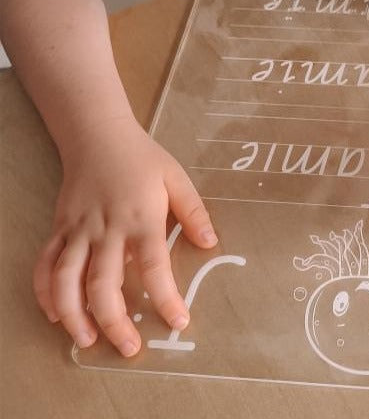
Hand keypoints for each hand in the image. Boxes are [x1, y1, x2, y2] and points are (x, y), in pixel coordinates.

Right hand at [33, 116, 217, 356]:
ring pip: (66, 280)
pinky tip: (56, 314)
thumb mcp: (177, 178)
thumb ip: (194, 211)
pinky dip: (45, 293)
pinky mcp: (59, 228)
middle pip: (104, 284)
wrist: (99, 135)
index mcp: (141, 218)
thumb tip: (210, 243)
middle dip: (115, 321)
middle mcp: (107, 229)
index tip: (177, 322)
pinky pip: (45, 264)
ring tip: (86, 340)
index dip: (166, 298)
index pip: (154, 267)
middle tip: (129, 347)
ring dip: (74, 315)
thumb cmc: (142, 159)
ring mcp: (78, 230)